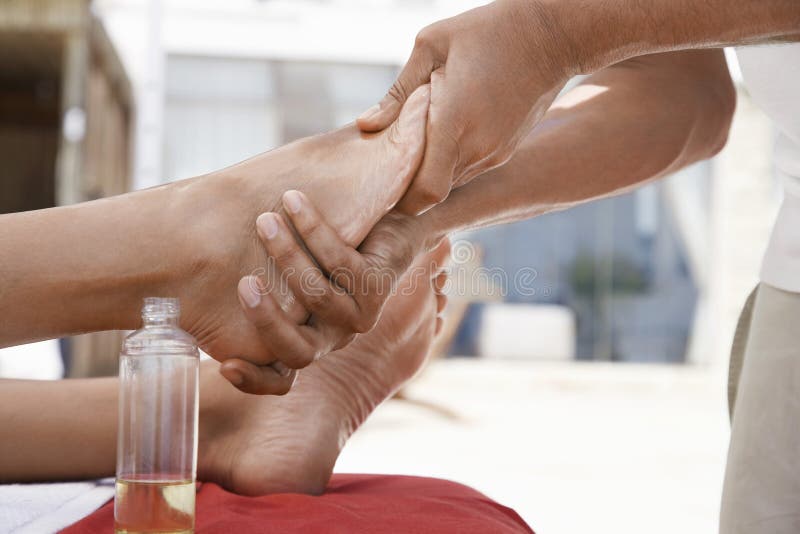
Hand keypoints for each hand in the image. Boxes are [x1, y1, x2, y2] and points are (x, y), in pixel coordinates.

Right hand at [230, 190, 447, 372]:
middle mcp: (331, 335)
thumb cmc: (322, 243)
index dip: (254, 380)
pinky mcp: (379, 286)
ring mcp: (358, 315)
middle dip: (268, 320)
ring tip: (265, 220)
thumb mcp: (285, 264)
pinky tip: (294, 200)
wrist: (387, 219)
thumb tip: (193, 266)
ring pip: (317, 298)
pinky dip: (313, 228)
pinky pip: (340, 262)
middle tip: (244, 283)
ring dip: (287, 255)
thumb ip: (253, 274)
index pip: (279, 378)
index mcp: (304, 337)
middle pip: (299, 353)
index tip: (223, 365)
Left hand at [357, 0, 573, 214]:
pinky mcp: (504, 152)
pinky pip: (468, 169)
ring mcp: (494, 154)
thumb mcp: (432, 46)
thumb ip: (398, 92)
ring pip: (451, 183)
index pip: (425, 192)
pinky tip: (444, 134)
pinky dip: (450, 161)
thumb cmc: (486, 32)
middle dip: (409, 186)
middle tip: (389, 165)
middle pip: (434, 193)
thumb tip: (366, 124)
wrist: (550, 36)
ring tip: (417, 142)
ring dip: (431, 171)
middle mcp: (476, 148)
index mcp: (453, 122)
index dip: (401, 198)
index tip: (383, 182)